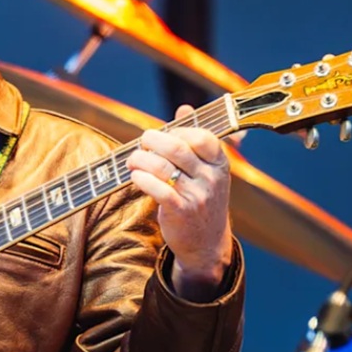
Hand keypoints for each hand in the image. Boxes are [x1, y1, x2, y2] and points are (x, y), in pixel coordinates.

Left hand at [127, 104, 233, 299]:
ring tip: (132, 160)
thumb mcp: (205, 170)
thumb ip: (194, 139)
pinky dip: (142, 180)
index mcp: (220, 164)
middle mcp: (212, 179)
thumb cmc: (200, 198)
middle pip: (178, 148)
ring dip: (140, 159)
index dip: (177, 130)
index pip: (202, 136)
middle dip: (153, 140)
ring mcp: (198, 196)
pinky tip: (135, 177)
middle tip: (141, 142)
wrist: (206, 243)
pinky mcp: (181, 212)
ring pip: (163, 168)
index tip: (163, 134)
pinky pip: (158, 190)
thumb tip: (184, 107)